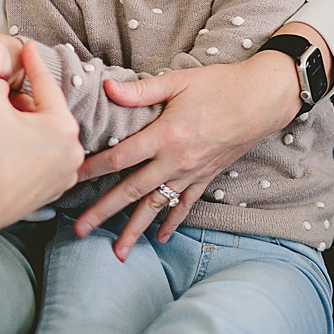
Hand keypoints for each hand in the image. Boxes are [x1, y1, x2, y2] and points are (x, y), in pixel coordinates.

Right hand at [0, 45, 82, 238]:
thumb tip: (3, 81)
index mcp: (63, 126)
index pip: (45, 84)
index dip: (32, 62)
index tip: (27, 46)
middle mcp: (73, 152)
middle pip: (44, 113)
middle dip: (23, 102)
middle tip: (2, 95)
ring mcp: (64, 175)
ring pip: (42, 136)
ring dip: (24, 126)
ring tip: (0, 123)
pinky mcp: (52, 192)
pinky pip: (41, 159)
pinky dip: (26, 150)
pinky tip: (4, 149)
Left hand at [73, 49, 302, 259]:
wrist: (263, 99)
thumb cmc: (220, 84)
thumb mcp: (178, 81)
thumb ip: (141, 90)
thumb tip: (107, 88)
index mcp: (166, 136)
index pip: (121, 157)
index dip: (93, 168)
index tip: (70, 177)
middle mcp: (177, 161)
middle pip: (133, 191)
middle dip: (104, 212)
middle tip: (79, 230)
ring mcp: (192, 173)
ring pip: (157, 206)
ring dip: (136, 229)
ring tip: (118, 252)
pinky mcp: (207, 177)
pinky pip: (185, 205)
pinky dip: (172, 222)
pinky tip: (160, 238)